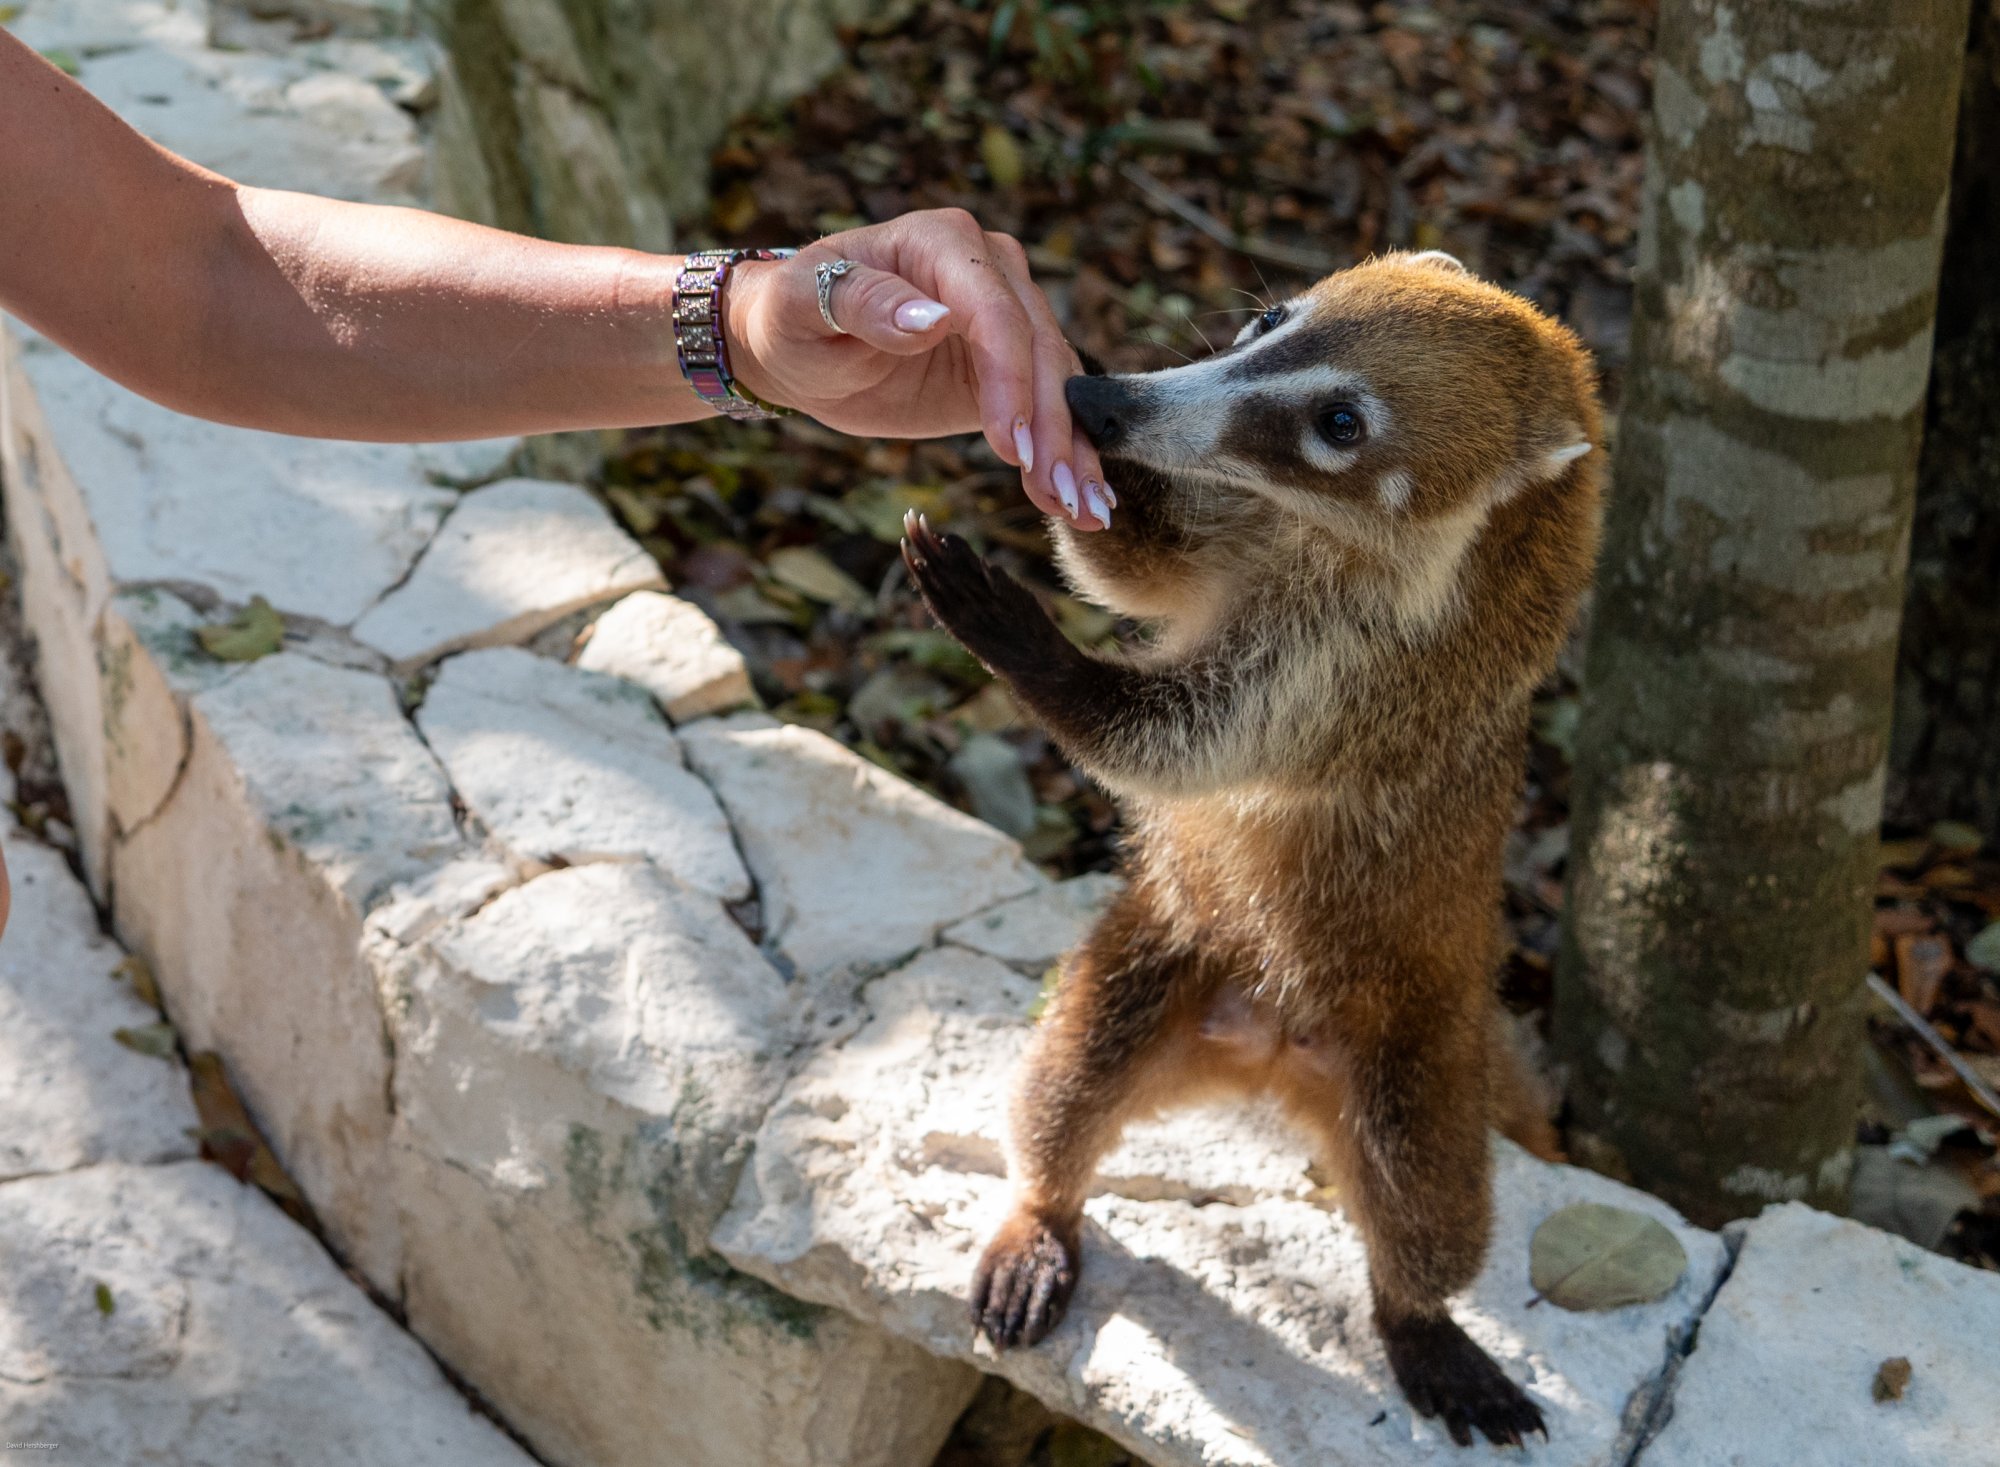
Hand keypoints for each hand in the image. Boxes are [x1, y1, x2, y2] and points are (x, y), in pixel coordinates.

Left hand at [724, 211, 1111, 530]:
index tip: (1012, 445)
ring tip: (1085, 510)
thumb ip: (864, 302)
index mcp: (944, 243)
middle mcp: (989, 272)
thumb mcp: (804, 306)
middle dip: (1052, 425)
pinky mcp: (1008, 369)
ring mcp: (1007, 319)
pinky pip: (1047, 408)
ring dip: (1072, 450)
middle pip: (1038, 350)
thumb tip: (932, 317)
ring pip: (1056, 383)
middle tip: (1057, 492)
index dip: (1008, 377)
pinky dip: (1067, 455)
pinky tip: (1082, 502)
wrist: (798, 344)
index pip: (994, 311)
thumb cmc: (794, 314)